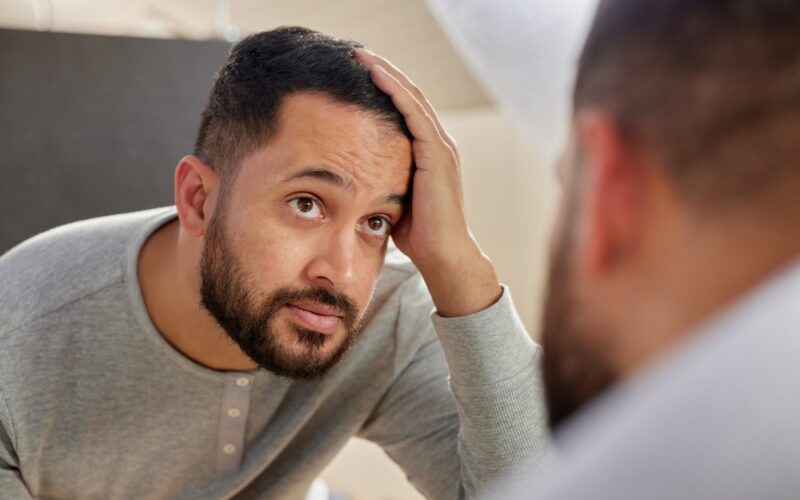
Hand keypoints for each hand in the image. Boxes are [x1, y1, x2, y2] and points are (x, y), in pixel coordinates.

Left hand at [355, 49, 501, 316]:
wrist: (443, 255)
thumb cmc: (418, 234)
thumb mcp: (393, 197)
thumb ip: (382, 179)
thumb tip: (353, 175)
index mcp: (429, 153)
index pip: (406, 109)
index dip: (385, 87)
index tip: (359, 72)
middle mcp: (439, 144)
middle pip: (410, 95)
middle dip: (384, 71)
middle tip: (358, 54)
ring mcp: (441, 147)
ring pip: (412, 98)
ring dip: (387, 74)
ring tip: (363, 56)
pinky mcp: (437, 155)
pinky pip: (415, 114)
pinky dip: (395, 92)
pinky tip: (376, 75)